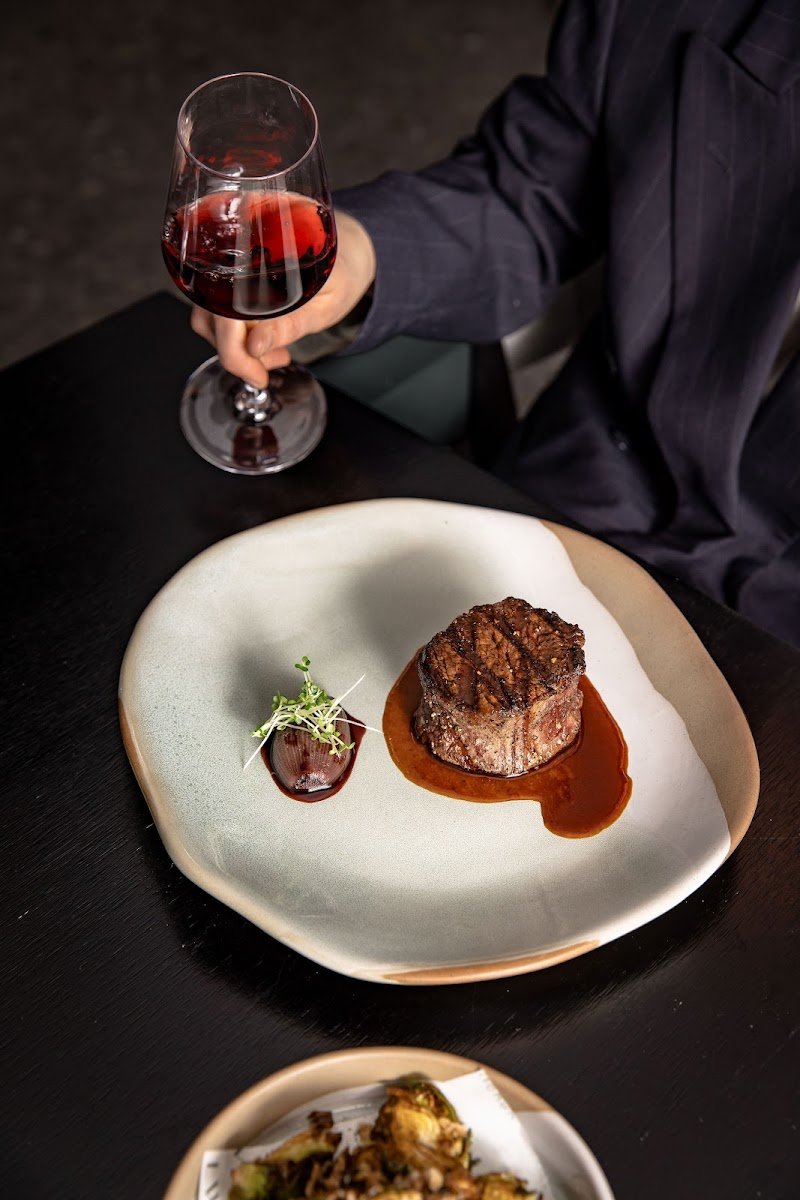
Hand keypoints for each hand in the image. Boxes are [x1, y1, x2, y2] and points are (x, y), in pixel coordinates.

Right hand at [190, 209, 376, 387]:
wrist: (345, 249)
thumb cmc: (341, 272)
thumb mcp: (325, 305)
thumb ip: (291, 324)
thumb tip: (255, 346)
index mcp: (260, 258)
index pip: (226, 314)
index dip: (236, 354)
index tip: (258, 377)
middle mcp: (237, 258)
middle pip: (211, 318)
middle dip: (239, 354)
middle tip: (272, 364)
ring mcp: (230, 268)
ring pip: (209, 318)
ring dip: (237, 346)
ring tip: (275, 351)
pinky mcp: (230, 279)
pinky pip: (217, 311)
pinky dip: (236, 333)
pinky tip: (265, 338)